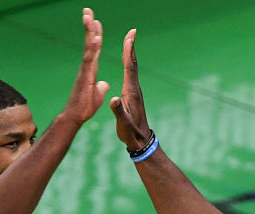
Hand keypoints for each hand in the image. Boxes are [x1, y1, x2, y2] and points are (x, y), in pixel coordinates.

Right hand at [61, 8, 110, 124]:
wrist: (76, 118)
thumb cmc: (84, 108)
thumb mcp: (97, 96)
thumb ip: (100, 87)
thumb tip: (104, 84)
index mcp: (91, 70)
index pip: (94, 49)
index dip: (95, 35)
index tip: (96, 22)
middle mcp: (86, 67)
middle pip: (89, 43)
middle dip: (89, 26)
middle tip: (87, 10)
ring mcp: (84, 71)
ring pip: (88, 48)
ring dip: (89, 31)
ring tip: (89, 16)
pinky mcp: (84, 77)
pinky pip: (90, 60)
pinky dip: (93, 49)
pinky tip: (96, 38)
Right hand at [109, 28, 151, 148]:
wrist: (141, 141)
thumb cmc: (131, 133)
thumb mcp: (123, 124)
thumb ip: (118, 111)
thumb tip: (113, 99)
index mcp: (130, 92)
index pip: (129, 68)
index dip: (129, 52)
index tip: (130, 36)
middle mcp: (134, 89)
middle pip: (132, 64)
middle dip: (131, 47)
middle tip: (131, 32)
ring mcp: (134, 91)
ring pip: (132, 68)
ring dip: (130, 53)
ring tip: (129, 41)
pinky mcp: (133, 95)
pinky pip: (130, 74)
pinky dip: (128, 64)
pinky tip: (127, 62)